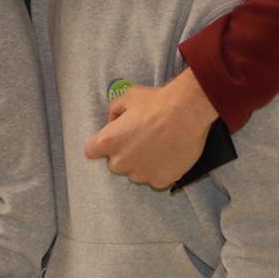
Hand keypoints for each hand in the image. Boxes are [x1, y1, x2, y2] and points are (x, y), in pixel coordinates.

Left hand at [84, 67, 219, 187]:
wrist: (188, 112)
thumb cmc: (157, 102)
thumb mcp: (127, 96)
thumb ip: (114, 111)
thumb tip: (113, 122)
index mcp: (108, 142)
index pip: (91, 151)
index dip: (101, 144)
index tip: (114, 139)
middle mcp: (120, 162)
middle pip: (115, 163)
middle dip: (124, 153)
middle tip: (142, 138)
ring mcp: (140, 174)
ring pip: (136, 172)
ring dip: (142, 163)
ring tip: (159, 146)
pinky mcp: (160, 181)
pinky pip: (154, 178)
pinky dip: (160, 170)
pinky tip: (169, 155)